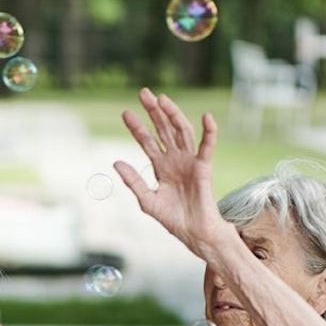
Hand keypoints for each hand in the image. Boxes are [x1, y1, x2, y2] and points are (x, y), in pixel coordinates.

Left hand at [113, 88, 234, 257]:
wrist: (193, 233)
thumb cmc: (172, 218)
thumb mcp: (147, 200)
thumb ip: (134, 181)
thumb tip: (116, 162)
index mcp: (161, 166)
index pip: (147, 141)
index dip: (137, 127)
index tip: (125, 112)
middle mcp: (175, 159)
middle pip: (164, 129)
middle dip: (154, 111)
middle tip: (144, 93)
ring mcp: (190, 161)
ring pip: (182, 131)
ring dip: (173, 114)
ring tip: (162, 99)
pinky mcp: (204, 167)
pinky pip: (207, 146)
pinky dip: (209, 132)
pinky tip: (206, 118)